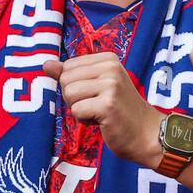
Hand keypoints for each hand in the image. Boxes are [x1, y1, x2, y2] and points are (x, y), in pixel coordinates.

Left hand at [42, 52, 159, 165]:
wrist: (147, 134)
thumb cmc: (119, 111)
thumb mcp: (96, 86)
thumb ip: (70, 74)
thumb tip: (46, 64)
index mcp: (108, 59)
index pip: (68, 66)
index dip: (75, 86)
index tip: (96, 95)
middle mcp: (110, 67)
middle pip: (65, 80)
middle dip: (74, 98)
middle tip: (96, 106)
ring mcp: (110, 85)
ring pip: (68, 94)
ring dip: (79, 109)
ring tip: (99, 113)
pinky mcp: (108, 104)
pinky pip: (76, 111)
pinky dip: (85, 120)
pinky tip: (102, 121)